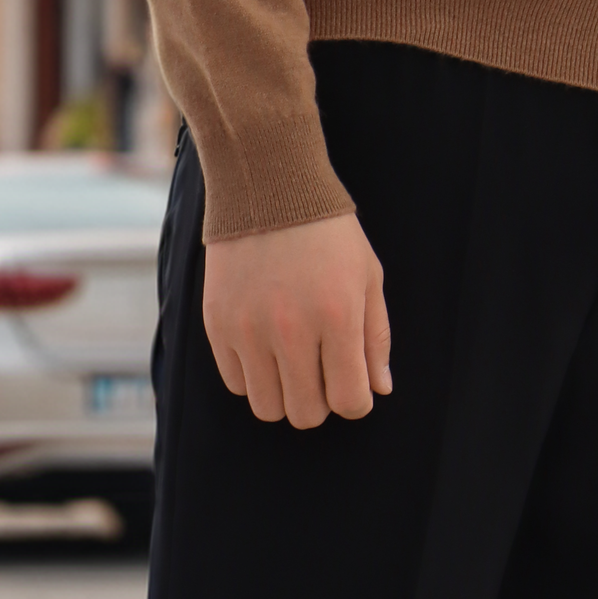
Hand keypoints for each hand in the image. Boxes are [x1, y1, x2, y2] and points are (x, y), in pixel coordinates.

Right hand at [202, 212, 391, 428]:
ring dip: (285, 393)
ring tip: (292, 360)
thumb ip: (376, 336)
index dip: (356, 400)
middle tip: (321, 369)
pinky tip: (264, 344)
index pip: (350, 400)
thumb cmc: (328, 231)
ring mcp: (249, 330)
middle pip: (306, 413)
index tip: (352, 383)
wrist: (268, 185)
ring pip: (268, 408)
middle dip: (321, 400)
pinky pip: (236, 383)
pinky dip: (253, 375)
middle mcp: (291, 329)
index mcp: (337, 315)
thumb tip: (379, 389)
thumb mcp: (367, 275)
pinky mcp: (218, 325)